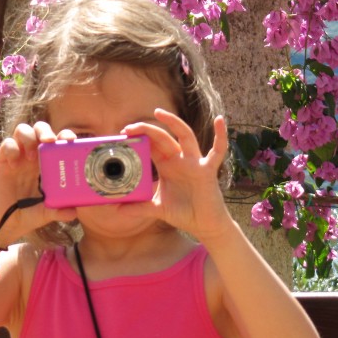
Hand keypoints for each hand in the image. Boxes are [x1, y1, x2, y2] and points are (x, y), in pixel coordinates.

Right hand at [0, 121, 76, 242]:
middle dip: (46, 131)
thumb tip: (73, 213)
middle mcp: (36, 154)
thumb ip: (58, 211)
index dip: (65, 135)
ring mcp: (19, 155)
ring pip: (23, 130)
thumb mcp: (47, 212)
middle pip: (41, 128)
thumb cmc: (33, 211)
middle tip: (50, 141)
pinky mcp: (4, 160)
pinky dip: (12, 149)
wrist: (11, 221)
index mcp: (51, 161)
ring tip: (32, 156)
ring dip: (28, 137)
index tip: (71, 140)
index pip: (60, 139)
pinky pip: (7, 144)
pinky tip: (14, 165)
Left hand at [121, 110, 235, 243]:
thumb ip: (137, 208)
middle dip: (146, 130)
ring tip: (158, 112)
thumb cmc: (183, 212)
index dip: (138, 138)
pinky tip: (220, 120)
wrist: (203, 225)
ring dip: (173, 123)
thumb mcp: (156, 208)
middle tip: (128, 128)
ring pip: (185, 136)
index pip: (151, 145)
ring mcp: (195, 162)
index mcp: (167, 165)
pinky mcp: (208, 170)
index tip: (122, 135)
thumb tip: (116, 210)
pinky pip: (217, 151)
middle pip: (163, 137)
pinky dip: (221, 136)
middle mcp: (180, 159)